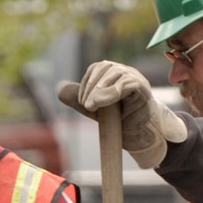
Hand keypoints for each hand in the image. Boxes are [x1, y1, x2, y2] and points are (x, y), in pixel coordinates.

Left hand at [57, 62, 185, 169]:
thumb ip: (79, 100)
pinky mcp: (143, 90)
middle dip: (91, 85)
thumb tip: (60, 90)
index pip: (97, 68)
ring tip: (91, 106)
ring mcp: (136, 79)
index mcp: (115, 75)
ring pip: (116, 73)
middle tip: (86, 105)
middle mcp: (126, 73)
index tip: (81, 102)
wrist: (140, 135)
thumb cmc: (120, 121)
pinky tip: (100, 104)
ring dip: (99, 89)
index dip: (86, 83)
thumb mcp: (95, 109)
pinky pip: (128, 84)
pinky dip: (111, 92)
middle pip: (105, 67)